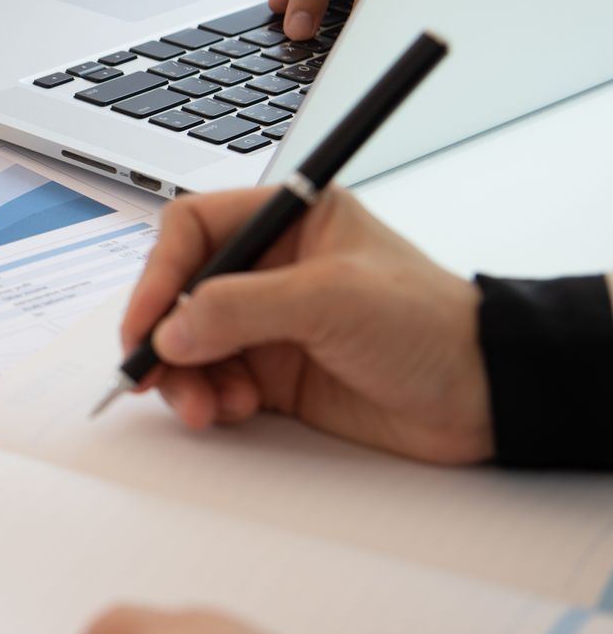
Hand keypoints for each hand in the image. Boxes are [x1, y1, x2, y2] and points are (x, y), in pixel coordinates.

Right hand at [121, 186, 490, 463]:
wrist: (485, 397)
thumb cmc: (432, 326)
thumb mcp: (332, 299)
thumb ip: (242, 307)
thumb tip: (172, 329)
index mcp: (289, 223)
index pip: (195, 230)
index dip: (159, 272)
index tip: (147, 320)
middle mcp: (271, 268)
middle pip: (180, 291)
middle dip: (162, 334)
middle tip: (151, 371)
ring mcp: (270, 323)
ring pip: (190, 343)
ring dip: (184, 376)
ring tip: (204, 405)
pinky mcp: (274, 374)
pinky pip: (214, 381)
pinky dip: (208, 398)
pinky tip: (230, 410)